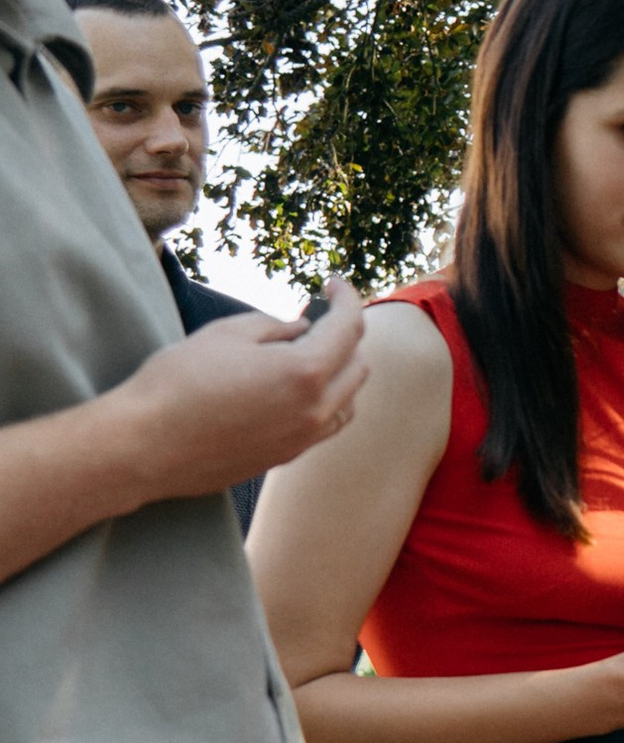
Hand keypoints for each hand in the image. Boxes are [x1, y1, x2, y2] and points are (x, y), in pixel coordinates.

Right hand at [118, 278, 368, 497]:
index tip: (334, 284)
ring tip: (309, 353)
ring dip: (339, 373)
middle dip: (345, 335)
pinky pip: (325, 425)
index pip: (349, 327)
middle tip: (318, 317)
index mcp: (306, 372)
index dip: (347, 298)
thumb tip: (301, 328)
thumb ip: (274, 326)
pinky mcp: (285, 457)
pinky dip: (325, 401)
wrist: (146, 445)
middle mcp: (315, 410)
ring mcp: (303, 439)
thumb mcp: (227, 334)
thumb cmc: (179, 382)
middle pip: (357, 366)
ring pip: (347, 401)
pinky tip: (296, 389)